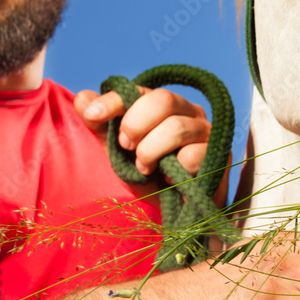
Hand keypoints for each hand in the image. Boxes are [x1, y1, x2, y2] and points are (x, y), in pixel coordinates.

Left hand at [75, 87, 212, 176]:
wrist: (174, 209)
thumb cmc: (148, 175)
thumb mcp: (117, 151)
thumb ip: (100, 125)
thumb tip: (82, 98)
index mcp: (162, 106)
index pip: (139, 90)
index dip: (114, 100)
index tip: (92, 116)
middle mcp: (187, 111)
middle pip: (163, 99)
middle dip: (135, 125)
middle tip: (125, 147)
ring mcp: (205, 131)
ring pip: (177, 127)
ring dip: (151, 151)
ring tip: (144, 168)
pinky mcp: (218, 153)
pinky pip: (194, 154)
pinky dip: (175, 168)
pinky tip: (170, 178)